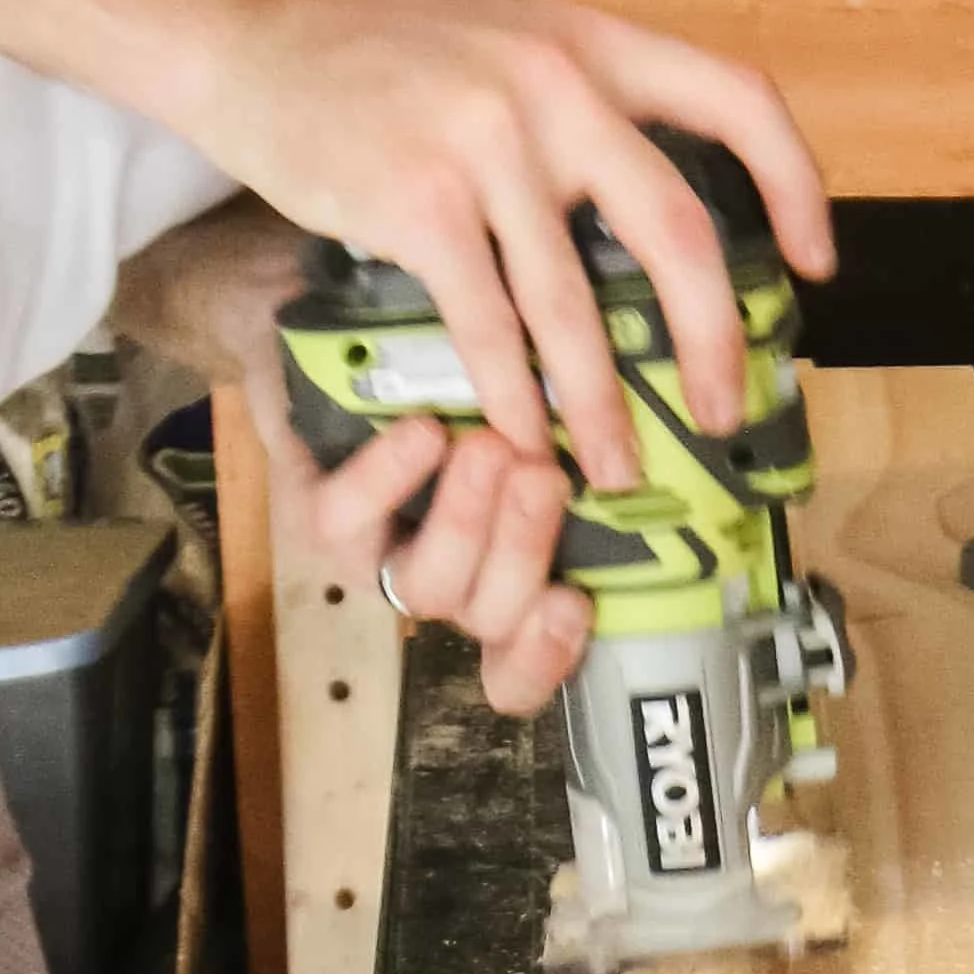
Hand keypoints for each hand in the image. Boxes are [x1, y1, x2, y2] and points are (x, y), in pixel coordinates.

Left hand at [110, 198, 591, 718]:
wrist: (316, 303)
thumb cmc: (445, 356)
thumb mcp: (534, 389)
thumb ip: (586, 436)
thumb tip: (659, 440)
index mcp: (502, 574)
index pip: (519, 669)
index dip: (547, 657)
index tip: (578, 602)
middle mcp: (444, 576)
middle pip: (490, 618)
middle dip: (522, 551)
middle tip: (543, 476)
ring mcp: (379, 551)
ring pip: (427, 586)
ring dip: (468, 523)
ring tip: (491, 448)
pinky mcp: (315, 510)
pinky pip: (347, 523)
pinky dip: (389, 482)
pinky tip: (425, 432)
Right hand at [184, 0, 831, 496]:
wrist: (252, 21)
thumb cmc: (380, 45)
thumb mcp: (508, 35)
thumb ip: (583, 99)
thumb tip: (651, 206)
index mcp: (595, 43)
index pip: (738, 100)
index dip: (795, 184)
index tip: (813, 263)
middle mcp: (556, 85)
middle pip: (677, 226)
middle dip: (714, 336)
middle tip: (725, 409)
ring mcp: (486, 143)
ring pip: (573, 301)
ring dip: (602, 401)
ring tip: (615, 464)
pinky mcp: (416, 201)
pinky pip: (485, 321)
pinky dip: (510, 391)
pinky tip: (520, 435)